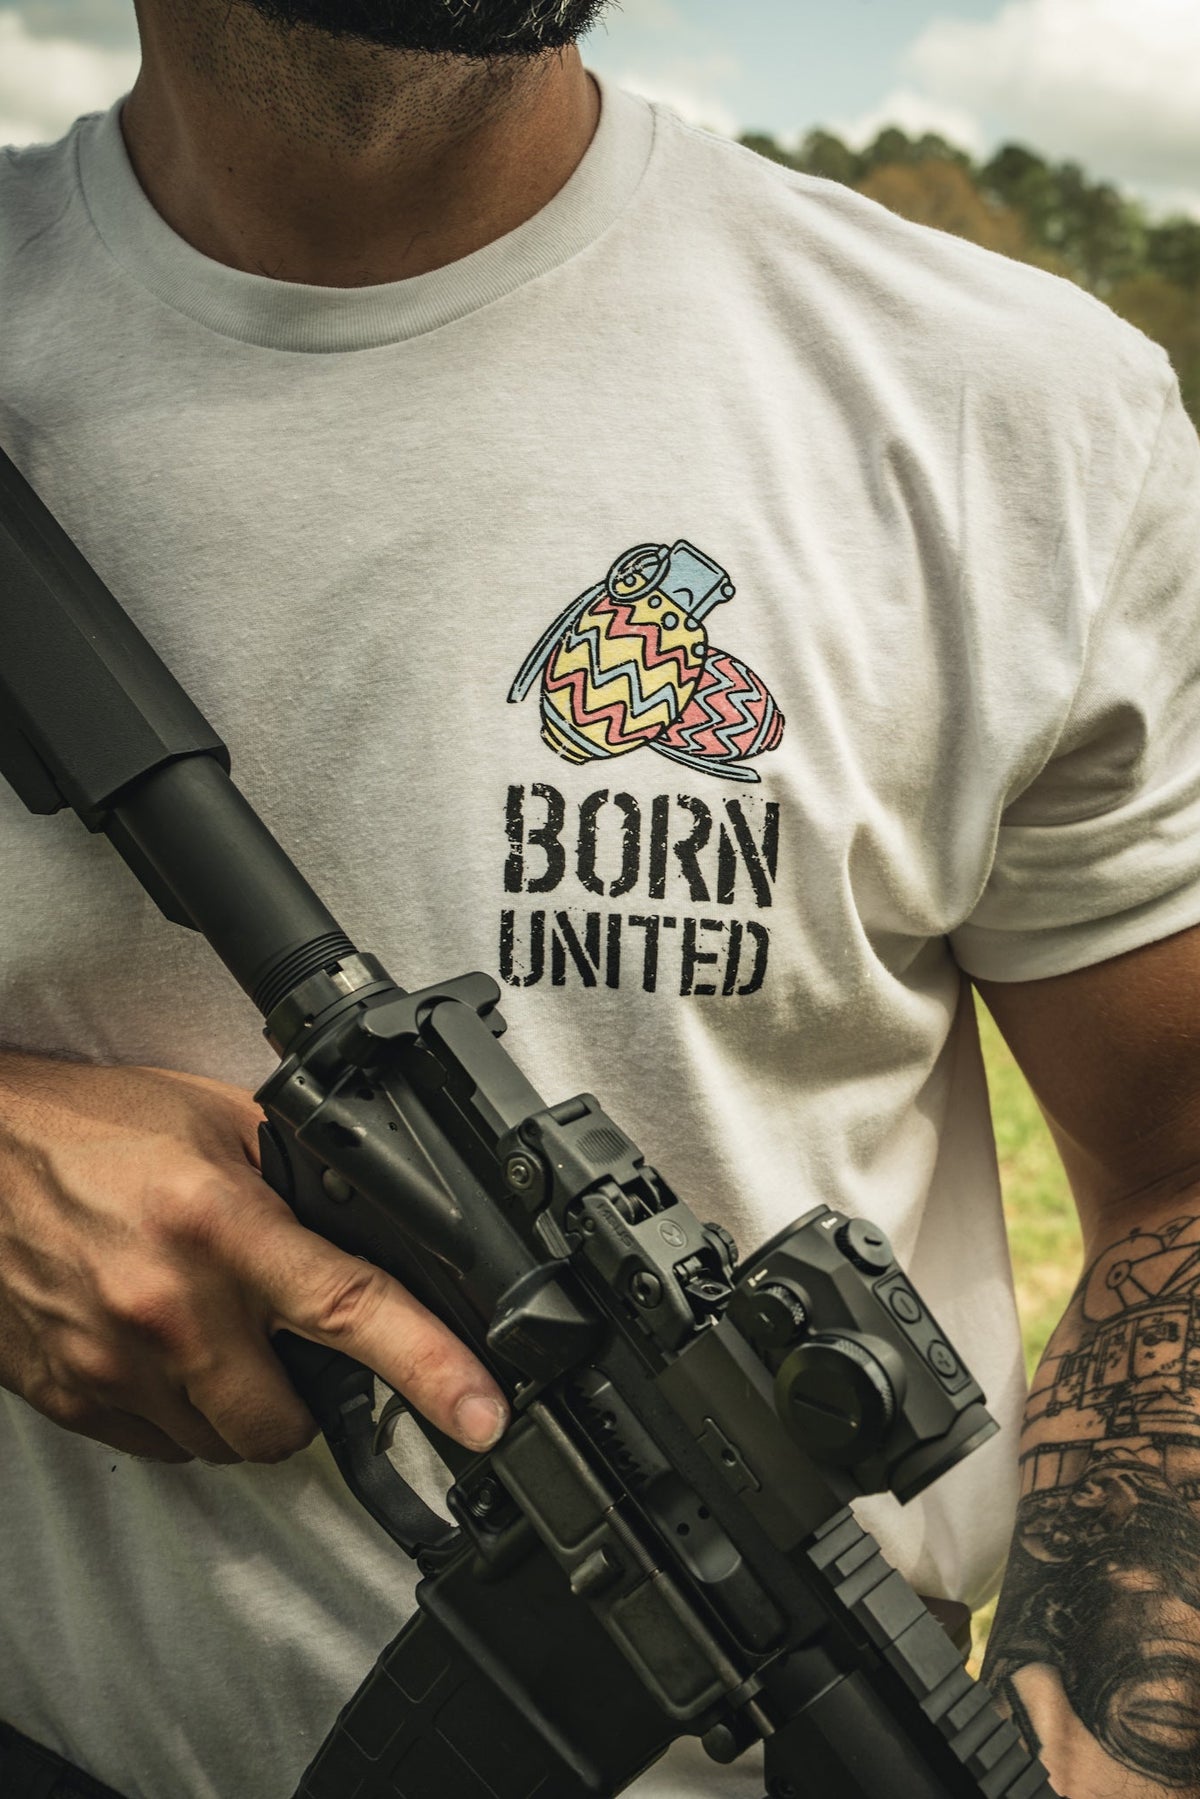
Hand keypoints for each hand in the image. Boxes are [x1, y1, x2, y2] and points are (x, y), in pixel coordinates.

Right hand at [0, 1054, 508, 1464]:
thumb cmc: (92, 1129)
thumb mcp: (219, 1123)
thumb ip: (299, 1180)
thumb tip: (378, 1229)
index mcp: (220, 1225)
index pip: (350, 1309)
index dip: (431, 1369)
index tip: (482, 1412)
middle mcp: (169, 1307)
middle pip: (289, 1424)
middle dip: (311, 1402)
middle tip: (292, 1344)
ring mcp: (114, 1364)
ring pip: (226, 1444)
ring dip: (242, 1405)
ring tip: (216, 1331)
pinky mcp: (72, 1399)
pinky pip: (164, 1446)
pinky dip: (183, 1412)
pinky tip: (164, 1346)